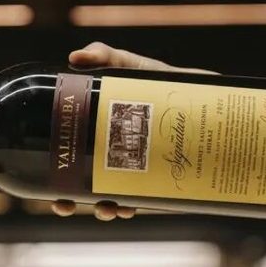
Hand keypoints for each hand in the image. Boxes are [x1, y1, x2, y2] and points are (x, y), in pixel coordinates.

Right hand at [52, 42, 206, 220]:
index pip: (73, 160)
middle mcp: (120, 160)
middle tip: (65, 204)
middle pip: (87, 187)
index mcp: (104, 138)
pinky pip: (148, 203)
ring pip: (116, 202)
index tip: (46, 185)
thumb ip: (107, 56)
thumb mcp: (136, 69)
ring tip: (106, 208)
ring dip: (105, 210)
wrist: (218, 98)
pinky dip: (134, 207)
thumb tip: (75, 56)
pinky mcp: (169, 185)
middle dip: (71, 202)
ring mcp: (143, 175)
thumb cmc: (171, 84)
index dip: (56, 175)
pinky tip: (128, 206)